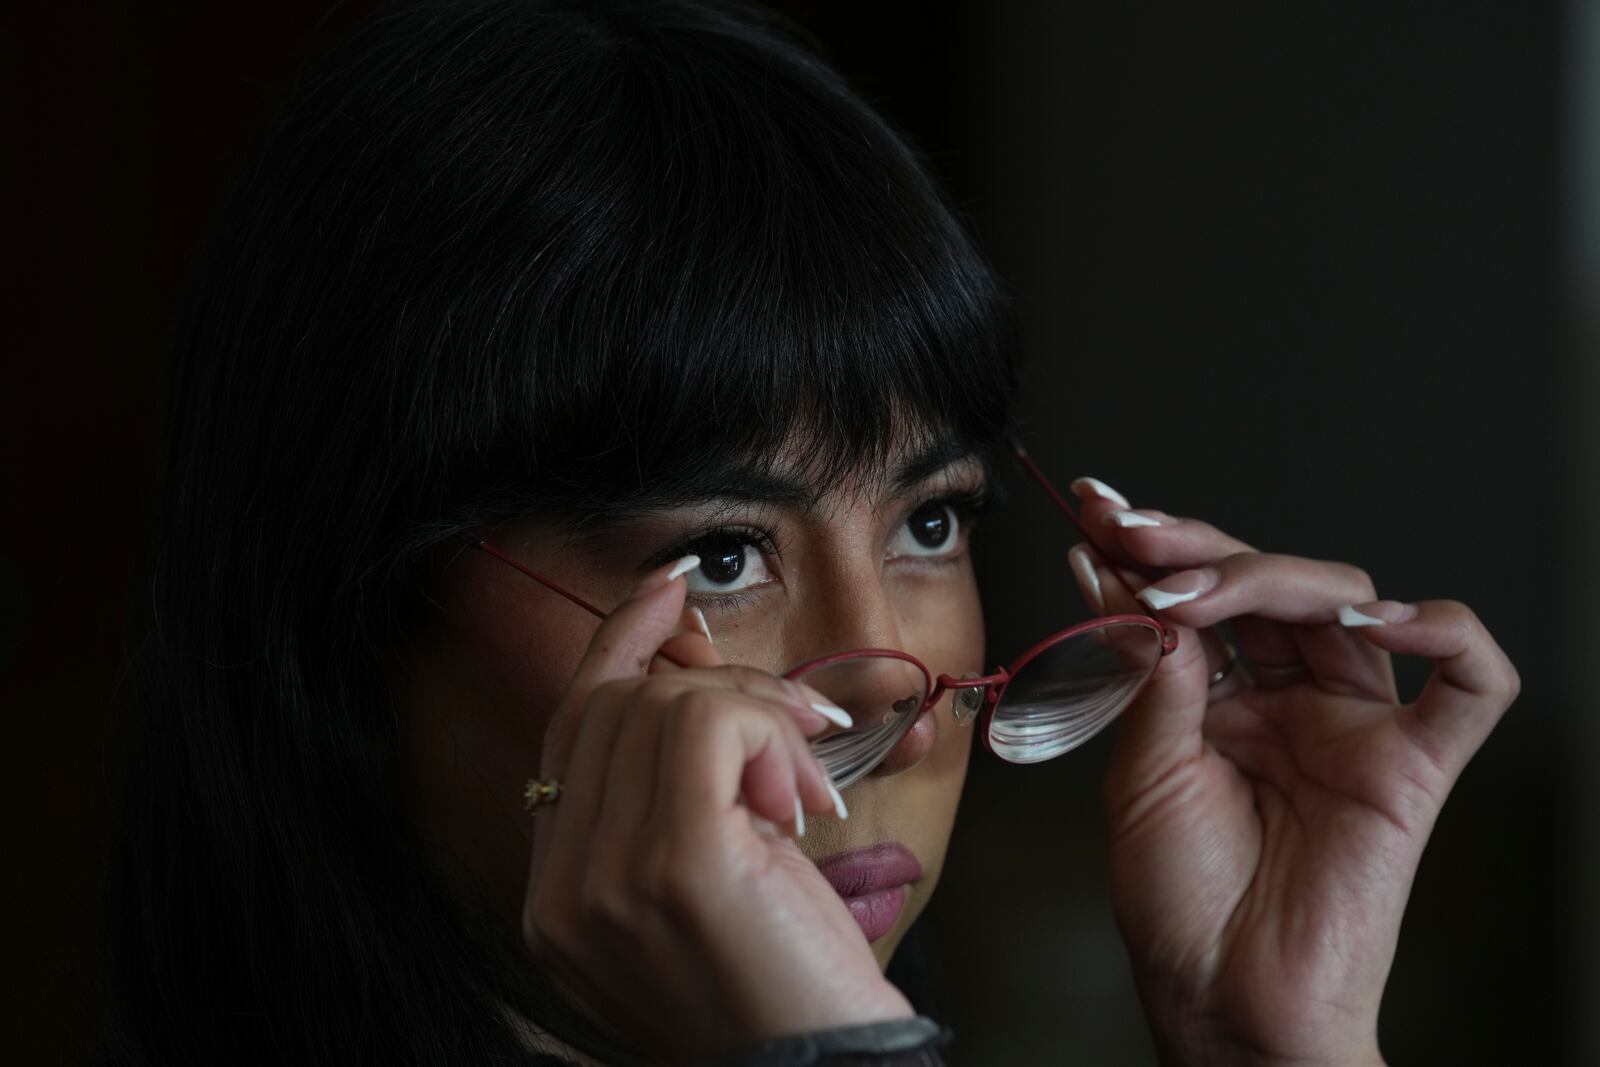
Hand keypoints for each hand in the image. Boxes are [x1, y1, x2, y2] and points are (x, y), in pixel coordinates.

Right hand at [522, 558, 911, 1062]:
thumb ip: (678, 786)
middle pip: (616, 707)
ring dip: (757, 714)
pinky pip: (709, 723)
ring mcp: (607, 879)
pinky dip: (769, 729)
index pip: (569, 732)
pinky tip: (801, 793)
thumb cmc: (784, 984)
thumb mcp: (715, 875)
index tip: (664, 593)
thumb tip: (686, 659)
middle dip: (719, 689)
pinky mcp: (676, 863)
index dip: (615, 649)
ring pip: (664, 706)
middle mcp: (562, 890)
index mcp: (558, 897)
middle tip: (794, 731)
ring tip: (803, 781)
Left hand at [1067, 483, 1519, 1066]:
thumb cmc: (1180, 902)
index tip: (1100, 509)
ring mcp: (1355, 728)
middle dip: (1202, 548)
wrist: (1221, 998)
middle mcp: (1292, 701)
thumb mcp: (1141, 768)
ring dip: (1271, 575)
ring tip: (1192, 589)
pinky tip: (1379, 617)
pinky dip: (1446, 633)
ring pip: (1348, 606)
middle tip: (1139, 537)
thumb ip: (1148, 670)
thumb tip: (1112, 571)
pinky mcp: (1414, 769)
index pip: (1205, 596)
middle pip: (1273, 585)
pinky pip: (1471, 688)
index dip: (1158, 548)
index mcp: (1224, 699)